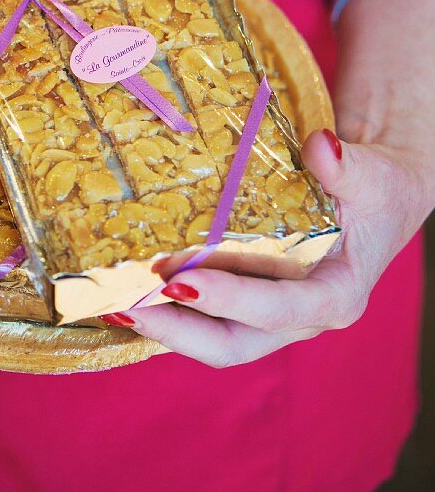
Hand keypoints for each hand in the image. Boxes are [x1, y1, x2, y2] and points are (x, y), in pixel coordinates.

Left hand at [116, 128, 431, 364]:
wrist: (378, 197)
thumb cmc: (380, 189)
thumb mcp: (374, 175)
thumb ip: (347, 167)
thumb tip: (322, 146)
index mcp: (335, 297)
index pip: (280, 310)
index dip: (229, 300)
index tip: (179, 279)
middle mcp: (300, 319)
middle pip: (232, 345)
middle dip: (176, 331)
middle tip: (126, 305)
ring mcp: (270, 316)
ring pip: (210, 337)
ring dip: (162, 324)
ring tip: (110, 303)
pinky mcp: (248, 302)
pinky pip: (203, 317)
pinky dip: (166, 307)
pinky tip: (127, 288)